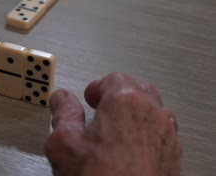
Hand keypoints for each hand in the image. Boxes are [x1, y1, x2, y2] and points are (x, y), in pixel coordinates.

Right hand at [45, 73, 180, 175]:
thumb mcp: (64, 142)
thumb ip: (63, 113)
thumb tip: (61, 100)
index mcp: (125, 102)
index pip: (113, 78)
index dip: (97, 87)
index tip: (88, 97)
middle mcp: (152, 114)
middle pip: (138, 89)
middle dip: (118, 97)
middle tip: (101, 109)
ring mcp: (167, 135)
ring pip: (154, 110)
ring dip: (135, 114)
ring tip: (116, 129)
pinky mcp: (172, 156)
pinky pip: (162, 132)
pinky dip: (147, 133)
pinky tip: (130, 149)